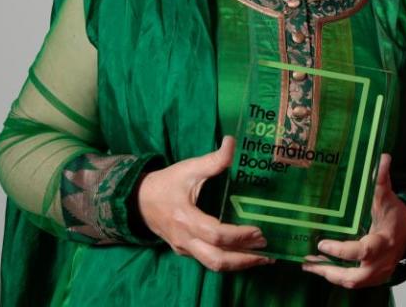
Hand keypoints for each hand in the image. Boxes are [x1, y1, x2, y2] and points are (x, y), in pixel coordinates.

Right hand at [137, 136, 270, 270]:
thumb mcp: (188, 168)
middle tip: (267, 251)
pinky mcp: (186, 251)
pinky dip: (229, 260)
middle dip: (244, 258)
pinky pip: (208, 261)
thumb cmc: (166, 183)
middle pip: (216, 259)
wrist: (138, 201)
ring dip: (239, 263)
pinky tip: (245, 255)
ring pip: (213, 264)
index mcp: (185, 218)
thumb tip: (232, 141)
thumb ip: (212, 160)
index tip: (258, 230)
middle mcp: (185, 239)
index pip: (215, 234)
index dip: (238, 235)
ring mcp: (184, 248)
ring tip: (263, 258)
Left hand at [301, 154, 405, 287]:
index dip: (341, 250)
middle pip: (354, 276)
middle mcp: (381, 262)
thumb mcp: (389, 198)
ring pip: (352, 282)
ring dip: (329, 275)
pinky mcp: (373, 278)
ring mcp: (378, 273)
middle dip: (330, 271)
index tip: (321, 243)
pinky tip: (321, 267)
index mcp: (384, 242)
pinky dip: (336, 276)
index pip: (362, 250)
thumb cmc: (396, 216)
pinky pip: (353, 282)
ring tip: (308, 265)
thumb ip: (382, 180)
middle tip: (308, 261)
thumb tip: (383, 157)